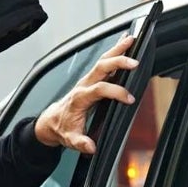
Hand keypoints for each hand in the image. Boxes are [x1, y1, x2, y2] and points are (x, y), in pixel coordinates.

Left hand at [34, 36, 138, 153]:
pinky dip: (114, 51)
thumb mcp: (70, 139)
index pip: (99, 89)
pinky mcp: (91, 78)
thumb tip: (91, 147)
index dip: (115, 92)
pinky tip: (124, 43)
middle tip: (134, 62)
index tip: (129, 99)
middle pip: (101, 68)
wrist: (53, 120)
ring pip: (103, 60)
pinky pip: (104, 62)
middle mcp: (83, 85)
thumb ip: (80, 142)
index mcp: (80, 98)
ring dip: (117, 50)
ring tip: (132, 40)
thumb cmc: (63, 128)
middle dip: (117, 63)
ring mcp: (87, 79)